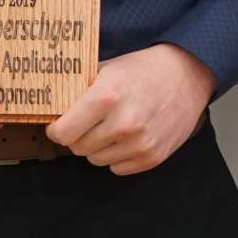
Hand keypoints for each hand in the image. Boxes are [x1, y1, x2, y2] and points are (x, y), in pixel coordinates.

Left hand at [45, 43, 215, 174]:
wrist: (188, 74)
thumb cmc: (144, 70)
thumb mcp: (107, 68)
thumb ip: (79, 89)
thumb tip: (49, 105)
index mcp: (107, 96)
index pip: (63, 132)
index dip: (57, 129)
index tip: (59, 124)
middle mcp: (123, 123)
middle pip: (77, 148)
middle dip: (78, 135)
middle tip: (89, 121)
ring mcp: (139, 143)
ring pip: (95, 159)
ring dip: (98, 146)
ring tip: (112, 125)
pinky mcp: (152, 156)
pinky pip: (117, 168)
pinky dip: (117, 155)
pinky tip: (128, 135)